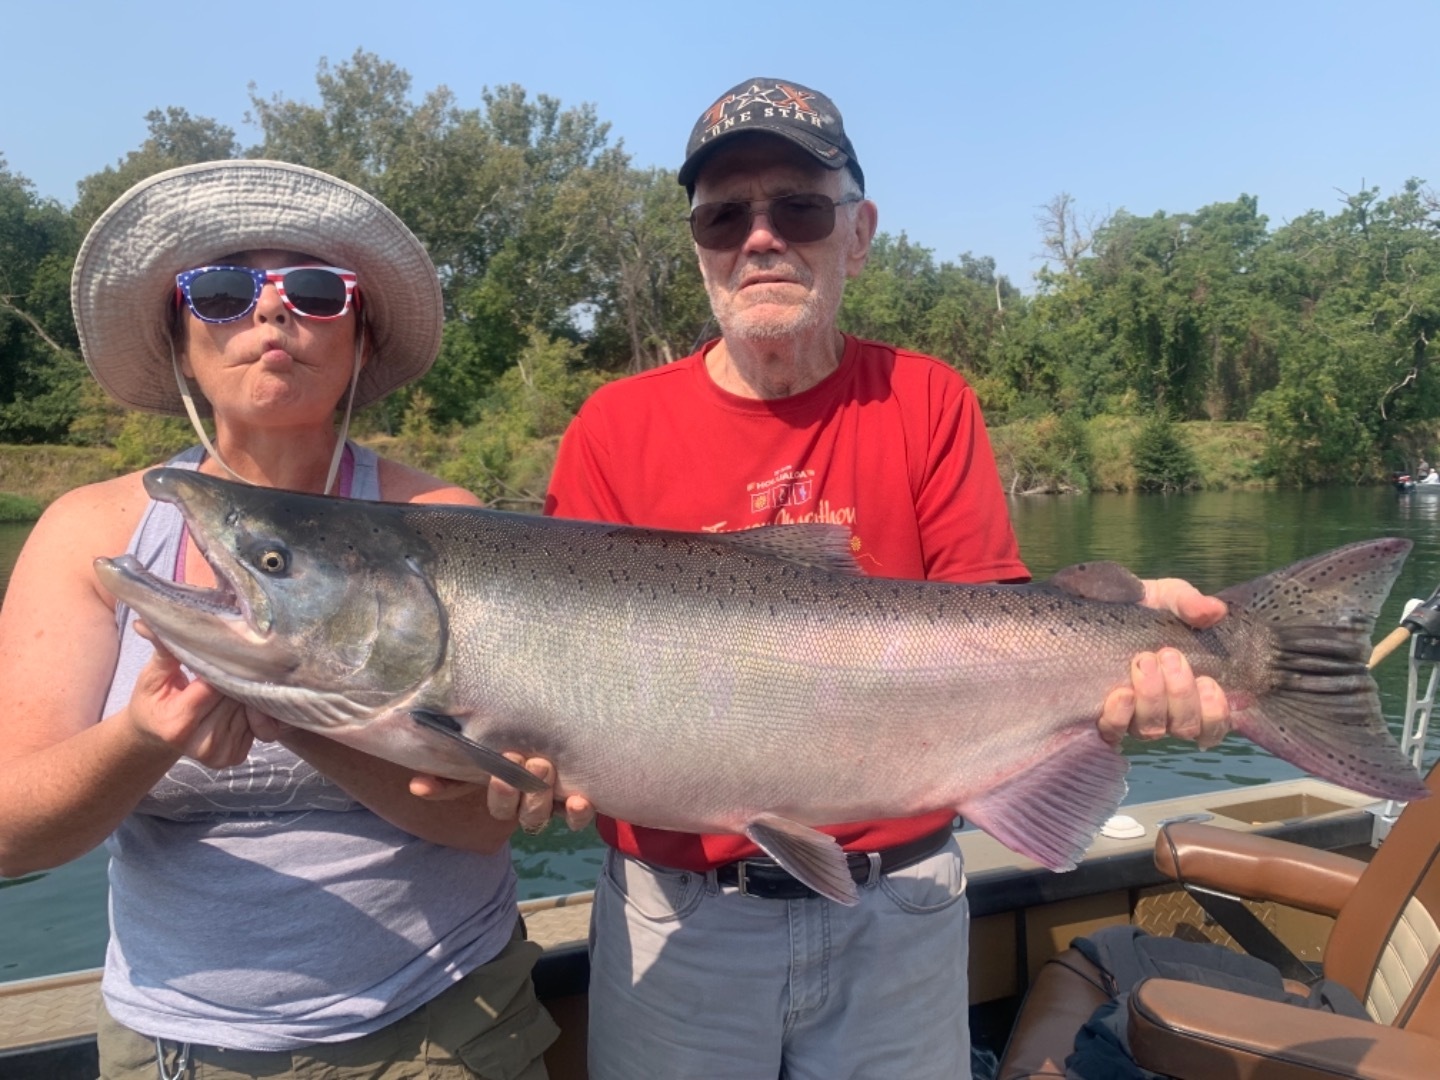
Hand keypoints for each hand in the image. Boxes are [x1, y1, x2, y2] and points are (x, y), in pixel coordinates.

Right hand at [128, 621, 254, 767]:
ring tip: (236, 680)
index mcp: (178, 724)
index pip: (214, 686)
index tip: (229, 648)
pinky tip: (240, 701)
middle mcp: (201, 744)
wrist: (156, 736)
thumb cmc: (154, 700)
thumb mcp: (152, 676)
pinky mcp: (234, 757)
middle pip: (235, 698)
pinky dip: (254, 711)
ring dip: (248, 693)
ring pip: (249, 710)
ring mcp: (220, 754)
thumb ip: (163, 650)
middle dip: (238, 677)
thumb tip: (147, 622)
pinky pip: (259, 727)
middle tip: (238, 659)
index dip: (223, 666)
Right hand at [409, 755, 595, 832]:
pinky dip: (578, 813)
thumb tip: (416, 785)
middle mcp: (523, 804)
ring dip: (539, 797)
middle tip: (519, 760)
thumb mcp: (487, 751)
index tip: (489, 774)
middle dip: (514, 790)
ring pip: (539, 816)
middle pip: (515, 813)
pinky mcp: (576, 803)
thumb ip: (454, 764)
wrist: (564, 738)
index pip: (486, 802)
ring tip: (542, 766)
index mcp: (500, 793)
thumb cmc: (519, 744)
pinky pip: (577, 818)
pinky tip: (580, 800)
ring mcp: (549, 804)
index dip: (486, 795)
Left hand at [1098, 579, 1230, 748]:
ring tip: (1144, 662)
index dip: (1215, 712)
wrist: (1098, 608)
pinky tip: (1121, 693)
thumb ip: (1190, 604)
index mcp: (1192, 691)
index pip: (1213, 724)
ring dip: (1153, 698)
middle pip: (1184, 726)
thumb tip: (1215, 610)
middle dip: (1181, 692)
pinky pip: (1114, 732)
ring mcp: (1134, 718)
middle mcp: (1166, 712)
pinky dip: (1120, 715)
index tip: (1208, 681)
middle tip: (1169, 655)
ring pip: (1152, 730)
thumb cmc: (1142, 609)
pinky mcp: (1104, 718)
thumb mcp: (1167, 597)